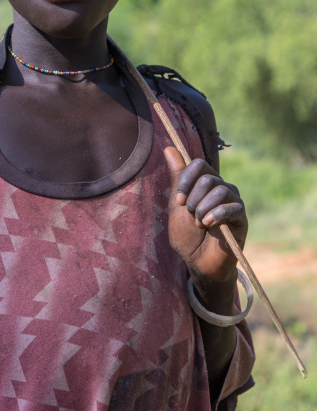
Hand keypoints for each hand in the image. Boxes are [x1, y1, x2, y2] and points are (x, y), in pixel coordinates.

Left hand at [165, 147, 247, 282]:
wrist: (198, 262)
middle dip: (194, 199)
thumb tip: (169, 147)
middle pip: (208, 178)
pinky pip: (234, 207)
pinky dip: (217, 215)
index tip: (179, 200)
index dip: (187, 180)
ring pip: (221, 190)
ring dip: (204, 209)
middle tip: (191, 216)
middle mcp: (221, 188)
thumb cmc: (187, 235)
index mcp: (205, 184)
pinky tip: (209, 225)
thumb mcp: (176, 205)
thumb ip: (177, 178)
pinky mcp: (242, 218)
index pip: (199, 164)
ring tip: (200, 224)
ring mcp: (233, 202)